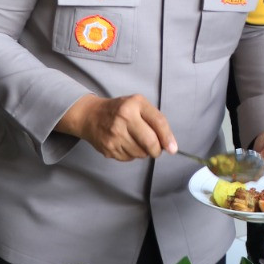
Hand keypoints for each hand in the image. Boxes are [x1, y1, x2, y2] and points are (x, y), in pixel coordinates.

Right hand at [57, 93, 175, 161]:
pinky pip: (129, 158)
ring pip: (141, 153)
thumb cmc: (119, 110)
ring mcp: (114, 136)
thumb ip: (156, 120)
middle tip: (156, 149)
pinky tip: (125, 144)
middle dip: (157, 150)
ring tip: (136, 141)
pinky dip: (132, 154)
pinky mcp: (108, 149)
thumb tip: (170, 145)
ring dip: (144, 151)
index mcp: (134, 105)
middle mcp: (123, 119)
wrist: (90, 116)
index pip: (158, 122)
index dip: (168, 138)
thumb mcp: (138, 104)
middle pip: (150, 142)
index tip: (173, 148)